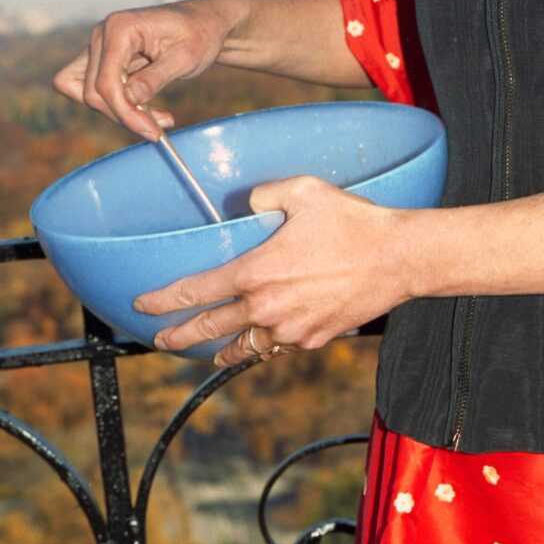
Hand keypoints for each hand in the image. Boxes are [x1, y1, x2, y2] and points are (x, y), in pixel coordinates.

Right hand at [52, 0, 237, 140]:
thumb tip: (131, 98)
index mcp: (119, 27)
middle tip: (157, 129)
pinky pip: (101, 91)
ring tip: (156, 121)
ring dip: (119, 113)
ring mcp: (101, 48)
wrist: (205, 24)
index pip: (105, 81)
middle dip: (123, 115)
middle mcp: (102, 35)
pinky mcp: (106, 61)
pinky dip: (120, 107)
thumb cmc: (199, 34)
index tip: (152, 132)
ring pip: (90, 94)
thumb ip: (156, 78)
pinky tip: (149, 113)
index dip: (124, 112)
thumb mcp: (185, 57)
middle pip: (92, 91)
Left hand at [133, 176, 417, 362]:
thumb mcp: (304, 192)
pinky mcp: (313, 340)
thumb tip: (246, 201)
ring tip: (207, 351)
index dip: (164, 300)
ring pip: (244, 346)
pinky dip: (261, 348)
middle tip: (160, 340)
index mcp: (256, 272)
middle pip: (210, 329)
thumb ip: (264, 193)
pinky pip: (277, 348)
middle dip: (180, 336)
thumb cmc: (353, 222)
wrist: (399, 258)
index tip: (143, 306)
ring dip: (221, 349)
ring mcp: (290, 329)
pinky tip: (254, 345)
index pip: (196, 291)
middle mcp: (267, 308)